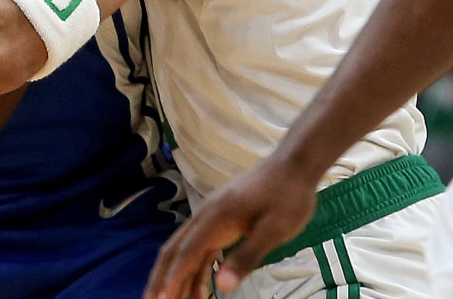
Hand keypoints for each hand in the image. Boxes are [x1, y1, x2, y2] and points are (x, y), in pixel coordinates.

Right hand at [144, 157, 316, 298]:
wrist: (292, 166)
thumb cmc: (287, 198)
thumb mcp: (274, 231)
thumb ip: (247, 257)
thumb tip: (222, 286)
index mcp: (216, 219)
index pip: (186, 253)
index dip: (172, 278)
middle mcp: (205, 217)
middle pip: (174, 250)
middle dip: (160, 278)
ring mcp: (210, 218)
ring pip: (183, 249)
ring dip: (174, 275)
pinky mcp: (220, 221)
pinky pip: (199, 248)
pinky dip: (194, 269)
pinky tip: (198, 289)